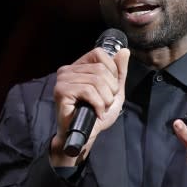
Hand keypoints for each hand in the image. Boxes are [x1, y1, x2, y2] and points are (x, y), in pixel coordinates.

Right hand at [50, 47, 129, 165]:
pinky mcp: (61, 92)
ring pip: (96, 80)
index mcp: (79, 66)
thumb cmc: (96, 114)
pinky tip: (96, 112)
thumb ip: (119, 72)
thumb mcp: (114, 91)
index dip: (112, 71)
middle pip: (100, 69)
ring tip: (100, 108)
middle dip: (111, 89)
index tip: (110, 89)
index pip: (100, 54)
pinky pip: (88, 91)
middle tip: (106, 102)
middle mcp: (67, 70)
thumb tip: (125, 51)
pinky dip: (98, 104)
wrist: (85, 135)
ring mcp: (63, 80)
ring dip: (105, 99)